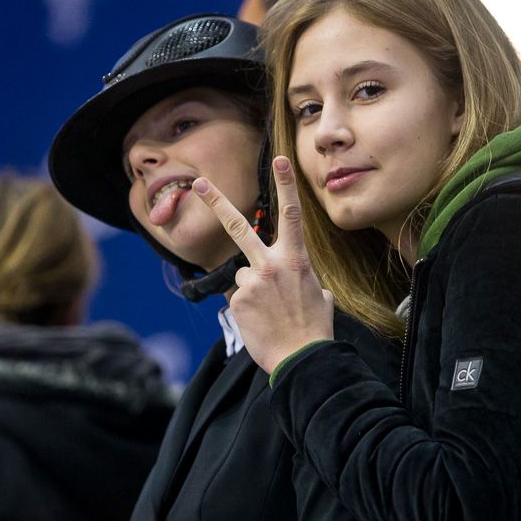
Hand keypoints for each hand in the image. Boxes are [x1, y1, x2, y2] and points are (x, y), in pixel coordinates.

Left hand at [197, 156, 333, 373]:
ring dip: (253, 289)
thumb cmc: (314, 330)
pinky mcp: (238, 301)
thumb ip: (306, 280)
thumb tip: (303, 283)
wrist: (302, 360)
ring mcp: (252, 283)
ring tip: (271, 313)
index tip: (280, 160)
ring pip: (243, 274)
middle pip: (239, 228)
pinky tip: (262, 322)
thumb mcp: (321, 297)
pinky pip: (239, 298)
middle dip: (218, 203)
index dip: (286, 185)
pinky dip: (248, 308)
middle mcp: (272, 265)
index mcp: (297, 260)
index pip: (291, 215)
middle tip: (200, 184)